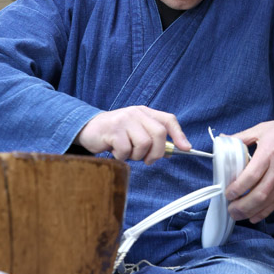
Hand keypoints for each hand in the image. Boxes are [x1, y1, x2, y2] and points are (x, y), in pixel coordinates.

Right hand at [74, 105, 190, 162]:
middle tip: (147, 160)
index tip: (186, 149)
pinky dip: (122, 157)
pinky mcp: (113, 130)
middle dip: (157, 152)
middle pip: (159, 133)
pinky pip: (126, 150)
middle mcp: (136, 113)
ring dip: (137, 156)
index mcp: (145, 112)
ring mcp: (125, 120)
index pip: (168, 120)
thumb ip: (153, 139)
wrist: (87, 129)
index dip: (179, 135)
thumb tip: (171, 151)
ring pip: (144, 144)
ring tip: (127, 153)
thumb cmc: (115, 133)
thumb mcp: (136, 132)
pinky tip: (115, 152)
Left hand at [225, 117, 273, 222]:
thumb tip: (222, 139)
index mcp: (268, 153)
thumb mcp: (262, 128)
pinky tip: (253, 216)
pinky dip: (264, 212)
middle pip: (259, 194)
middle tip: (230, 209)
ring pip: (267, 202)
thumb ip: (241, 137)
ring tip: (237, 215)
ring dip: (251, 212)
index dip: (237, 188)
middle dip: (242, 206)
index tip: (227, 193)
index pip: (251, 176)